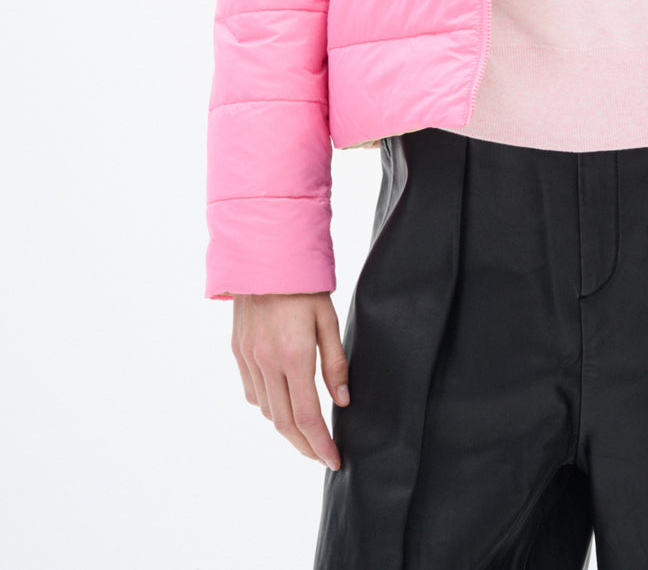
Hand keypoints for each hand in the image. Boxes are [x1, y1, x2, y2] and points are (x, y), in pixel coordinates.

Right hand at [231, 293, 350, 468]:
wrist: (263, 255)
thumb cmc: (303, 284)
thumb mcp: (328, 318)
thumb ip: (335, 362)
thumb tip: (342, 400)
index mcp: (294, 356)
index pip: (308, 416)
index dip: (321, 444)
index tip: (334, 460)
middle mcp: (267, 362)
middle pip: (284, 423)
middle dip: (304, 446)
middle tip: (321, 456)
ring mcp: (249, 358)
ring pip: (266, 410)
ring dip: (286, 428)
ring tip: (306, 433)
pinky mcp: (238, 351)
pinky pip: (252, 392)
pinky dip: (268, 406)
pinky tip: (282, 404)